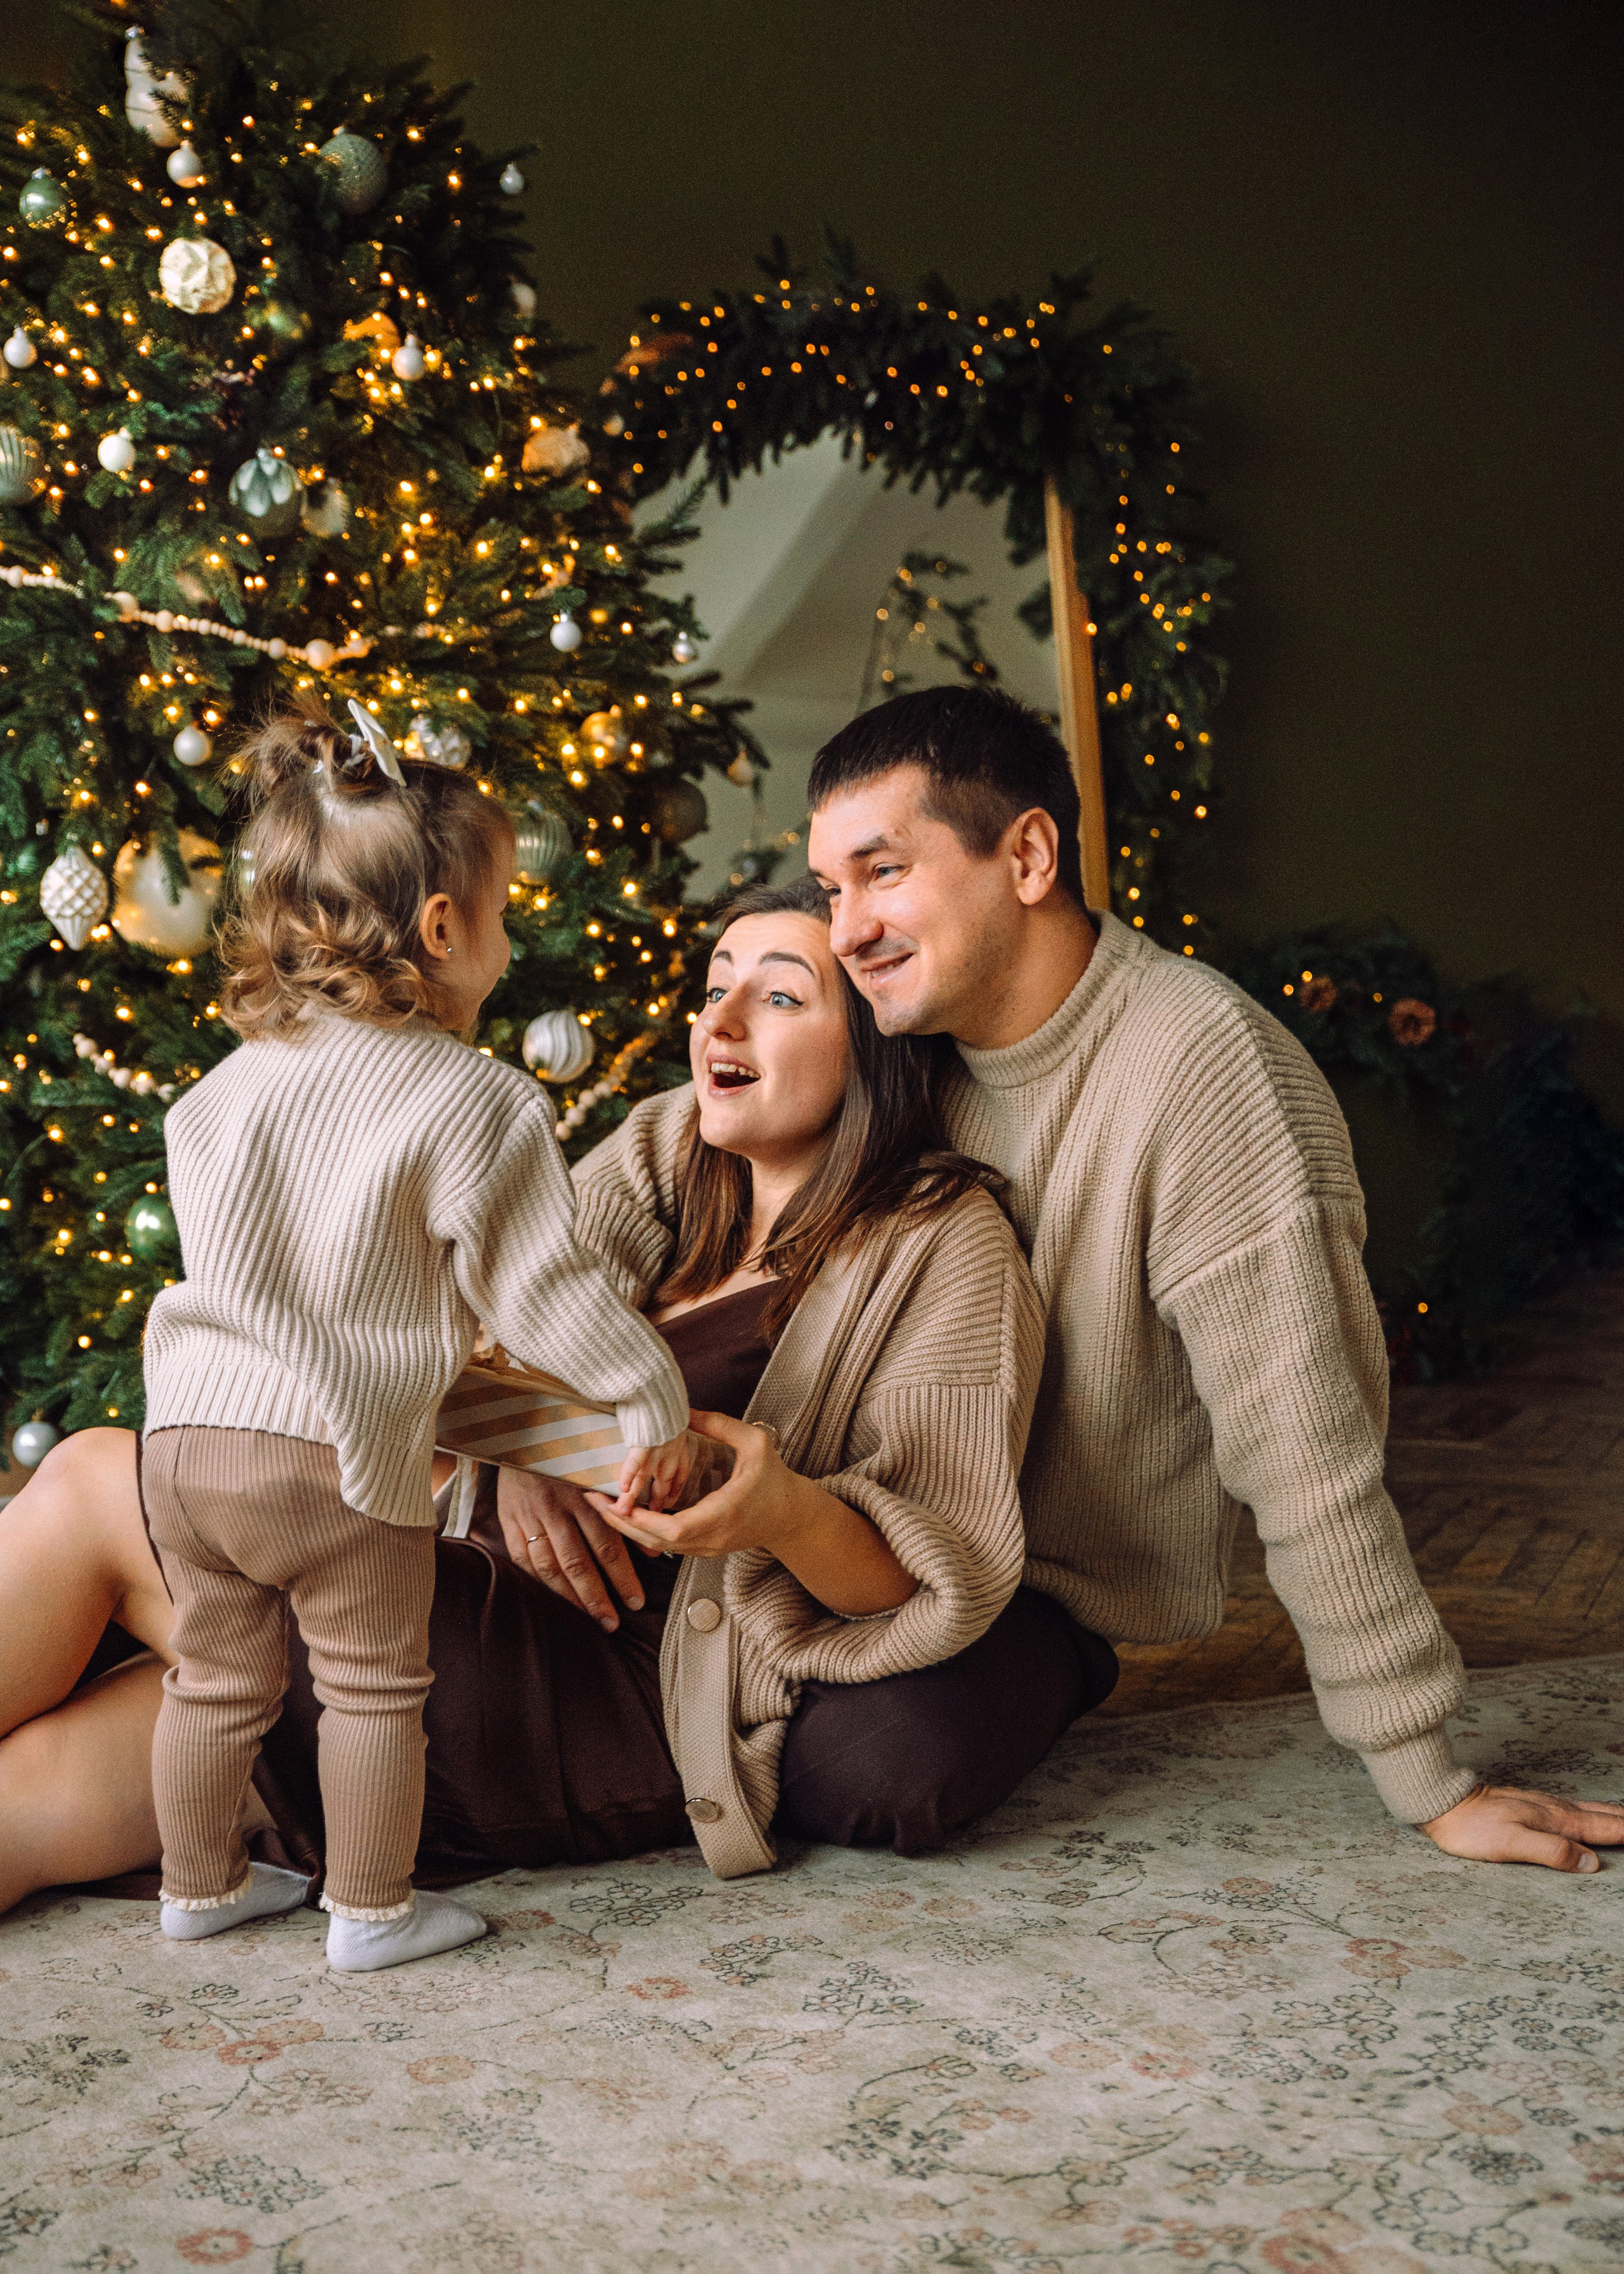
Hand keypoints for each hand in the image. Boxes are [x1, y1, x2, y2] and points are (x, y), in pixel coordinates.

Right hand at [494, 1466, 647, 1632]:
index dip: (623, 1576)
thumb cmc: (570, 1456)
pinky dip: (539, 1582)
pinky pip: (523, 1560)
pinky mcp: (509, 1521)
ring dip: (570, 1597)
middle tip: (612, 1622)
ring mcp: (529, 1517)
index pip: (606, 1544)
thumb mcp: (599, 1473)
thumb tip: (652, 1550)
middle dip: (597, 1597)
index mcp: (583, 1495)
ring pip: (550, 1566)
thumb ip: (624, 1510)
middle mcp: (555, 1509)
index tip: (636, 1601)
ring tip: (587, 1619)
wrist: (521, 1434)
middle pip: (578, 1562)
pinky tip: (554, 1599)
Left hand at [591, 1410, 795, 1559]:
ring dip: (629, 1528)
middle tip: (593, 1500)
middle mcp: (713, 1537)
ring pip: (659, 1547)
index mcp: (724, 1513)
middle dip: (622, 1524)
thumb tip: (685, 1411)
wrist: (792, 1517)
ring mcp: (708, 1548)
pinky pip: (667, 1545)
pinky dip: (644, 1531)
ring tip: (602, 1505)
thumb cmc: (775, 1478)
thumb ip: (720, 1425)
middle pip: (657, 1542)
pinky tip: (627, 1512)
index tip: (618, 1502)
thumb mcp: (754, 1442)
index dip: (642, 1520)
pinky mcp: (705, 1549)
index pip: (675, 1529)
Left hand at [1419, 1782, 1623, 1872]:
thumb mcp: (1511, 1843)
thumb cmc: (1473, 1827)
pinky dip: (1595, 1813)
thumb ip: (1551, 1851)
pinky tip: (1591, 1815)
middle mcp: (1556, 1809)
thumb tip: (1591, 1863)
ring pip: (1591, 1810)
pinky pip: (1575, 1809)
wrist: (1443, 1801)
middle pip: (1604, 1816)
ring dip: (1615, 1815)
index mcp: (1557, 1820)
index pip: (1606, 1828)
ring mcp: (1544, 1805)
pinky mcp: (1532, 1806)